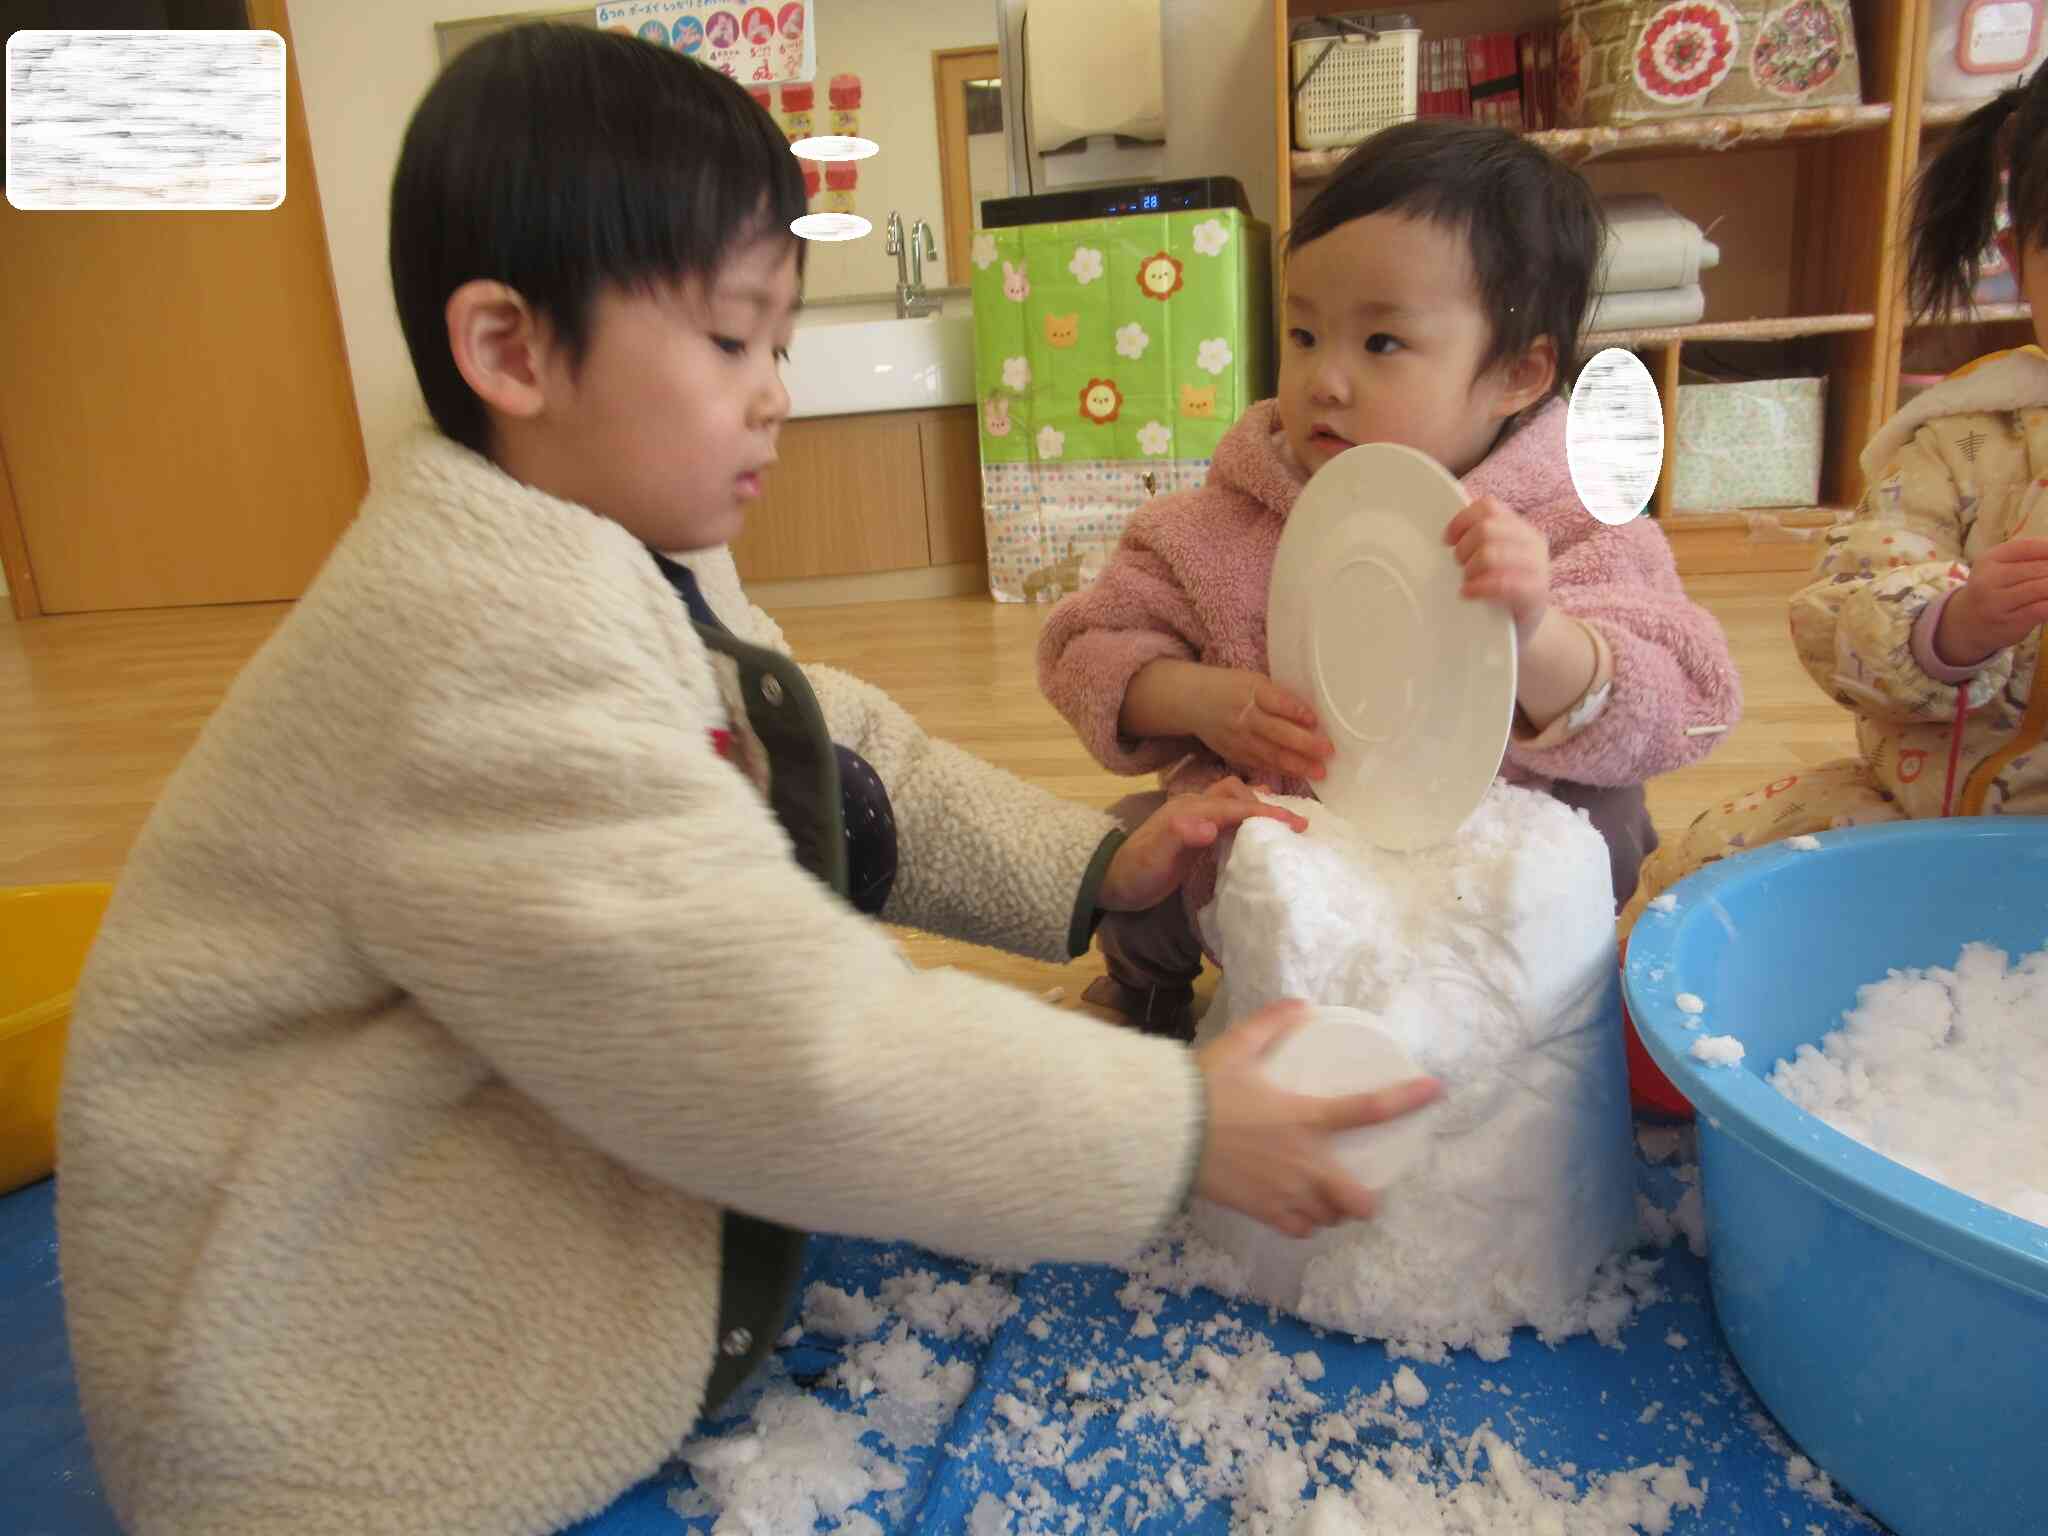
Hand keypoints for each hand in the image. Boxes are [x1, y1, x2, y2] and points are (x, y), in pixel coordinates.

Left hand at [1100, 778, 1307, 911]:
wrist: (1112, 880)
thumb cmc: (1135, 872)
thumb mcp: (1155, 858)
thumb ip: (1180, 837)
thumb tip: (1210, 825)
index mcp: (1189, 810)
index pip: (1234, 806)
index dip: (1265, 812)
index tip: (1296, 822)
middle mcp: (1193, 807)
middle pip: (1236, 794)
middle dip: (1266, 804)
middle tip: (1296, 823)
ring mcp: (1195, 818)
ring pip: (1233, 802)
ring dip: (1257, 807)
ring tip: (1283, 823)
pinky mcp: (1196, 832)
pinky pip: (1228, 817)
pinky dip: (1247, 818)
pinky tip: (1258, 832)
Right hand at [1185, 665, 1332, 781]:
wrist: (1192, 701)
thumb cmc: (1231, 687)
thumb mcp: (1254, 681)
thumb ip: (1279, 698)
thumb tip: (1311, 719)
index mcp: (1251, 691)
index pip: (1276, 702)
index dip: (1296, 711)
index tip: (1315, 721)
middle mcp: (1244, 717)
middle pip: (1277, 733)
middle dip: (1304, 745)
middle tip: (1327, 752)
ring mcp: (1238, 738)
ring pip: (1271, 754)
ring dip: (1297, 765)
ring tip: (1319, 772)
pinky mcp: (1234, 754)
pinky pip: (1260, 764)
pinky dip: (1281, 770)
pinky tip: (1299, 774)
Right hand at [1194, 1001, 1443, 1238]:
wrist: (1165, 1134)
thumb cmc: (1203, 1089)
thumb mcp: (1237, 1047)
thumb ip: (1271, 1024)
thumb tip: (1301, 1005)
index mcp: (1305, 1117)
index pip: (1368, 1109)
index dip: (1407, 1099)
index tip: (1435, 1091)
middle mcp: (1304, 1162)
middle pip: (1359, 1200)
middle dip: (1365, 1200)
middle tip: (1357, 1188)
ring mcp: (1284, 1192)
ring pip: (1330, 1218)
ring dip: (1333, 1210)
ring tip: (1325, 1198)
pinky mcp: (1262, 1211)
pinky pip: (1299, 1230)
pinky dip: (1305, 1224)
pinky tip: (1297, 1212)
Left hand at [1447, 495, 1550, 645]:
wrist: (1524, 630)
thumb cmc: (1499, 594)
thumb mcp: (1492, 562)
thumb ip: (1478, 541)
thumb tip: (1445, 531)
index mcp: (1520, 529)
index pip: (1488, 507)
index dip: (1462, 520)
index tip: (1447, 541)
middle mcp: (1533, 542)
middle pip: (1486, 529)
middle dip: (1464, 548)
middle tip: (1459, 567)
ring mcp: (1538, 567)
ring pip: (1491, 553)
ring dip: (1470, 569)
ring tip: (1467, 582)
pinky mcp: (1536, 594)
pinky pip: (1503, 583)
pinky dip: (1480, 587)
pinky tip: (1469, 594)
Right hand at [1936, 537, 2047, 665]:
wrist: (1965, 623)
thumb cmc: (1994, 590)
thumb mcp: (2001, 567)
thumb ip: (2030, 556)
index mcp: (1990, 559)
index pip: (2030, 547)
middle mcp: (1989, 579)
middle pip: (2040, 568)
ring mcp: (1996, 602)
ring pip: (2042, 587)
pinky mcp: (2008, 622)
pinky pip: (2042, 609)